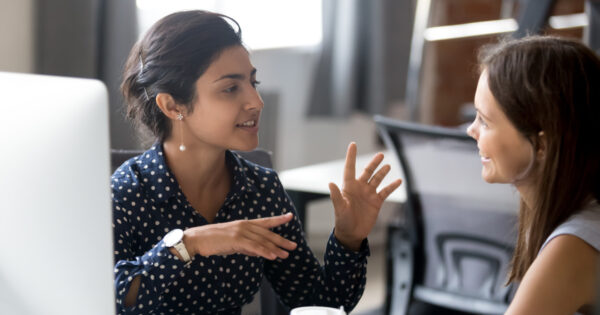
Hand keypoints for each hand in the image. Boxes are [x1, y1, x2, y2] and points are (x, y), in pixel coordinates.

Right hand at [182, 213, 296, 259]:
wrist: (197, 239)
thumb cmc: (213, 241)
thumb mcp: (233, 242)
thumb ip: (246, 246)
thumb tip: (258, 252)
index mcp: (244, 224)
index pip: (265, 221)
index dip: (278, 219)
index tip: (290, 217)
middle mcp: (244, 225)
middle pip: (267, 233)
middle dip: (281, 240)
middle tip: (293, 246)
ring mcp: (240, 231)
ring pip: (262, 241)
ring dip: (275, 249)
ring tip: (286, 255)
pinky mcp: (236, 239)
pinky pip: (253, 247)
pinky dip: (264, 251)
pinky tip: (272, 256)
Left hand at [329, 142, 401, 250]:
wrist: (352, 233)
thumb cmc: (342, 221)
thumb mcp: (339, 208)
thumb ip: (336, 196)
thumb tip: (331, 183)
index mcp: (349, 187)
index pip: (350, 168)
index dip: (351, 156)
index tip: (353, 144)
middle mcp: (359, 188)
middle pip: (367, 172)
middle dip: (374, 163)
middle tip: (380, 155)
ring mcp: (368, 194)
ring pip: (377, 179)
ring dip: (382, 172)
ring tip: (388, 165)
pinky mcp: (376, 202)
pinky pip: (386, 191)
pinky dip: (392, 186)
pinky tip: (399, 181)